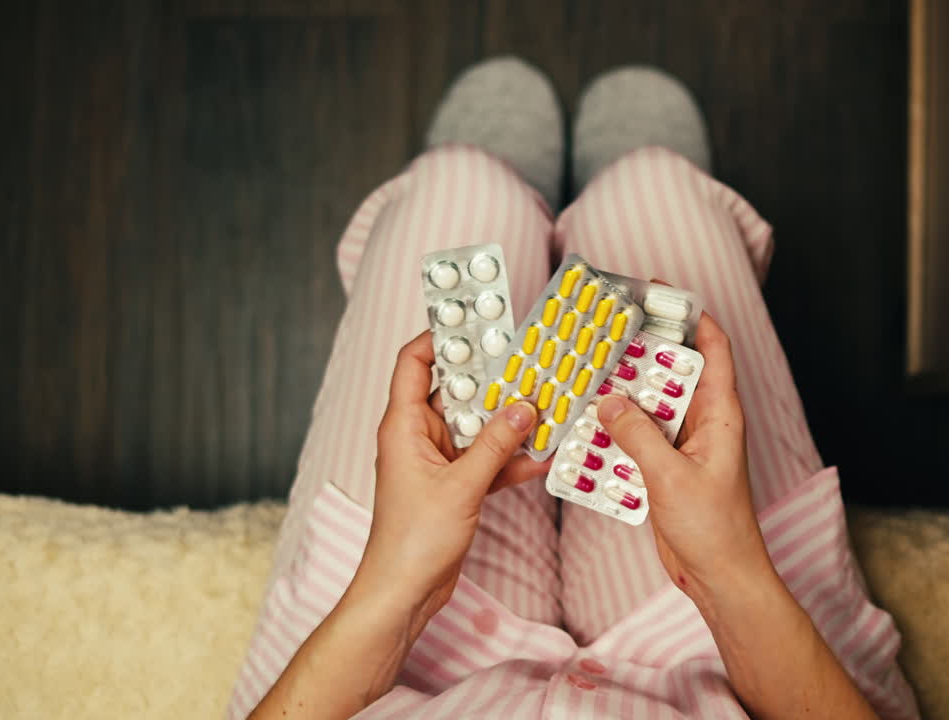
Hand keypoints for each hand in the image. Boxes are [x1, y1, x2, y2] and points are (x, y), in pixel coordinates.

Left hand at [352, 330, 549, 623]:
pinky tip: (540, 454)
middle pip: (456, 390)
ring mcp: (437, 461)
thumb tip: (524, 407)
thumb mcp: (462, 486)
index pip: (415, 362)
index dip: (441, 336)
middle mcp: (418, 437)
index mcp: (403, 426)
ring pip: (477, 426)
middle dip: (492, 378)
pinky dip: (510, 457)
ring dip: (508, 420)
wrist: (404, 592)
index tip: (477, 321)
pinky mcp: (454, 485)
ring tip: (545, 403)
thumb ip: (496, 445)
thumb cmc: (412, 542)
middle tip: (528, 360)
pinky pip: (486, 459)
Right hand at [596, 312, 771, 603]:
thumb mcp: (671, 477)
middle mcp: (704, 424)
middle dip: (642, 354)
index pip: (713, 350)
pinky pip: (638, 439)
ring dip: (622, 396)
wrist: (719, 578)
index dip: (692, 317)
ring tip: (589, 379)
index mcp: (720, 415)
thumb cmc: (715, 530)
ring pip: (650, 407)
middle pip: (672, 373)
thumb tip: (608, 400)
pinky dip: (616, 433)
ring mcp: (685, 447)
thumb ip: (638, 435)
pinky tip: (590, 432)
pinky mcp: (667, 469)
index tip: (661, 293)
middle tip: (606, 335)